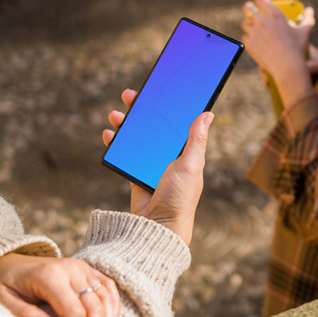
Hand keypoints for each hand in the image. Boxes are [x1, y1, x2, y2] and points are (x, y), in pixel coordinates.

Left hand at [0, 253, 119, 316]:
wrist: (8, 261)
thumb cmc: (2, 283)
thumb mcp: (2, 300)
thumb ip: (25, 316)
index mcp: (49, 275)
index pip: (73, 313)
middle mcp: (71, 268)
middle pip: (94, 309)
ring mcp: (82, 268)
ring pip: (105, 301)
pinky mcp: (88, 270)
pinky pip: (109, 289)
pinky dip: (114, 310)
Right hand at [103, 88, 210, 244]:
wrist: (158, 228)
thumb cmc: (179, 199)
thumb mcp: (190, 166)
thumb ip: (196, 140)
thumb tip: (208, 113)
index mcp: (185, 152)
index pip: (176, 122)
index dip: (167, 105)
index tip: (158, 89)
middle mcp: (168, 156)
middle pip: (153, 126)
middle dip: (141, 110)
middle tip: (131, 96)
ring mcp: (150, 165)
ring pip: (137, 137)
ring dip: (125, 124)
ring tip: (116, 115)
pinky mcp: (135, 175)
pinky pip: (124, 154)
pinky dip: (116, 143)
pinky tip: (109, 135)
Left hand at [241, 0, 315, 108]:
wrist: (288, 67)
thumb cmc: (297, 48)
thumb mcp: (304, 31)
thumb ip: (307, 18)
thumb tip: (309, 10)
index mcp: (275, 14)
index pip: (260, 0)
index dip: (260, 0)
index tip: (261, 3)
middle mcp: (262, 21)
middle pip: (248, 8)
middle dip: (249, 8)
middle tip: (251, 11)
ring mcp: (254, 32)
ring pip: (245, 23)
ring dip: (249, 25)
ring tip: (255, 29)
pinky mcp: (249, 43)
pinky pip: (244, 36)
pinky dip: (249, 38)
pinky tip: (255, 41)